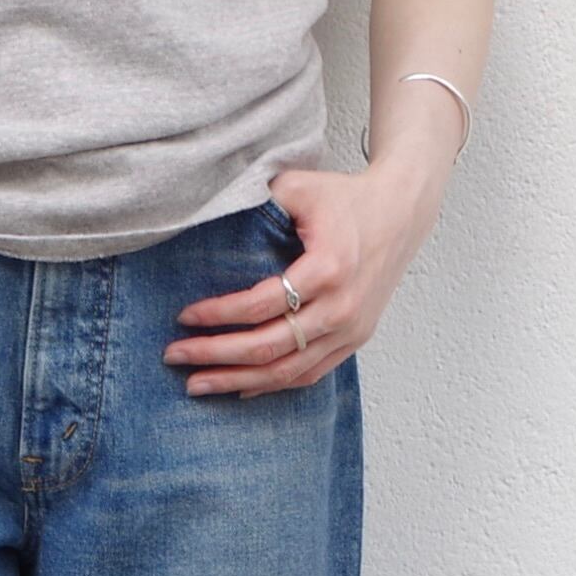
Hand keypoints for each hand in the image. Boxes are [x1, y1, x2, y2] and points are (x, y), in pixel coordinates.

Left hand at [166, 147, 451, 395]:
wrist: (401, 212)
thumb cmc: (345, 198)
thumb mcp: (299, 185)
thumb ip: (256, 201)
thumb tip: (202, 217)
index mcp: (328, 268)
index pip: (262, 304)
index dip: (219, 314)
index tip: (184, 316)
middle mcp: (343, 307)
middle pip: (269, 347)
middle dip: (216, 355)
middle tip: (175, 356)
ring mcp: (352, 329)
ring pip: (288, 371)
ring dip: (238, 381)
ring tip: (197, 384)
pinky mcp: (356, 339)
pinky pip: (310, 374)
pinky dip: (272, 385)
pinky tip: (240, 389)